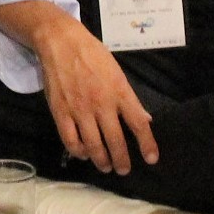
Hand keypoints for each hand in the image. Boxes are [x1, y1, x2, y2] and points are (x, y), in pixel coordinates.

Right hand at [29, 13, 156, 175]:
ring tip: (106, 167)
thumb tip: (144, 119)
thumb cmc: (93, 55)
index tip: (152, 159)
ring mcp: (80, 109)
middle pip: (115, 140)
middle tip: (124, 170)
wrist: (61, 42)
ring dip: (101, 161)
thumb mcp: (117, 73)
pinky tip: (84, 154)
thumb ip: (130, 98)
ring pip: (93, 145)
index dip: (147, 144)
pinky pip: (71, 140)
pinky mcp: (61, 112)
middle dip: (122, 160)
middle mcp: (102, 103)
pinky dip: (79, 151)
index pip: (138, 123)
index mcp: (119, 92)